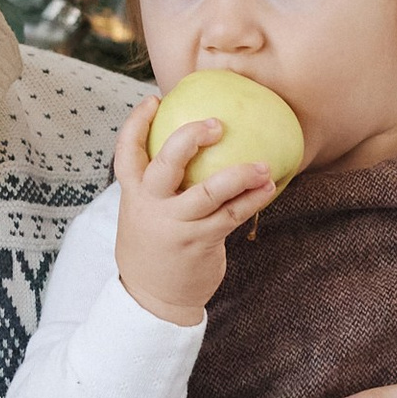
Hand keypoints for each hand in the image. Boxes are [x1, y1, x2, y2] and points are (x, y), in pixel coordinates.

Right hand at [110, 94, 275, 327]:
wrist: (152, 297)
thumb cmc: (154, 246)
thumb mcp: (143, 214)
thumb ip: (157, 187)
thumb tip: (184, 150)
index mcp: (134, 194)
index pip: (127, 152)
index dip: (137, 123)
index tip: (154, 100)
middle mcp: (153, 206)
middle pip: (167, 163)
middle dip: (190, 138)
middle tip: (217, 124)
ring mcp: (176, 225)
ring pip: (208, 192)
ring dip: (239, 174)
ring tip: (262, 164)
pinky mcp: (201, 242)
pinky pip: (232, 215)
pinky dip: (253, 200)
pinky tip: (269, 187)